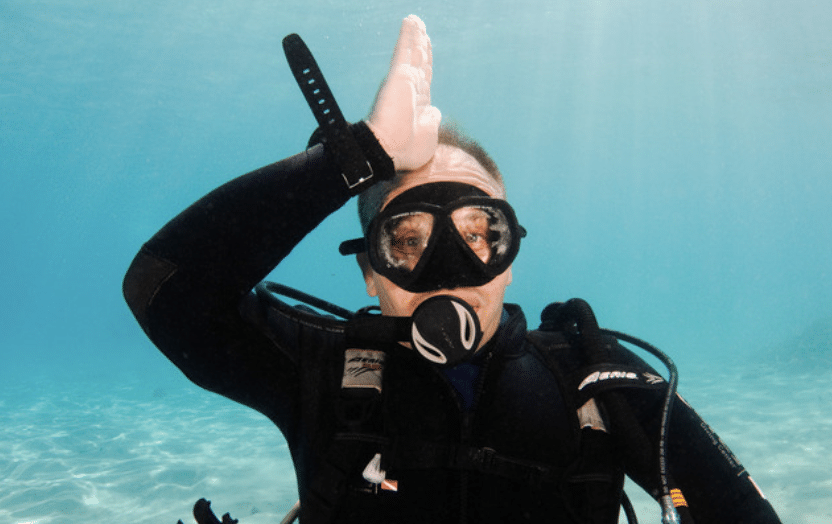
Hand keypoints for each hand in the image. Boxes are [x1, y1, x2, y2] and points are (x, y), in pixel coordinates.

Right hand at [366, 15, 440, 170]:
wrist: (390, 149)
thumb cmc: (408, 150)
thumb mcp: (428, 135)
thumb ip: (432, 121)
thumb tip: (435, 111)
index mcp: (418, 104)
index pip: (424, 78)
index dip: (426, 63)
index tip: (427, 49)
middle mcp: (411, 89)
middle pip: (418, 62)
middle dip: (421, 46)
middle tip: (422, 30)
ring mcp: (405, 80)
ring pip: (412, 51)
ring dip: (415, 35)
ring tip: (417, 20)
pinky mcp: (399, 74)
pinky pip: (405, 49)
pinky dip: (408, 34)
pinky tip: (411, 21)